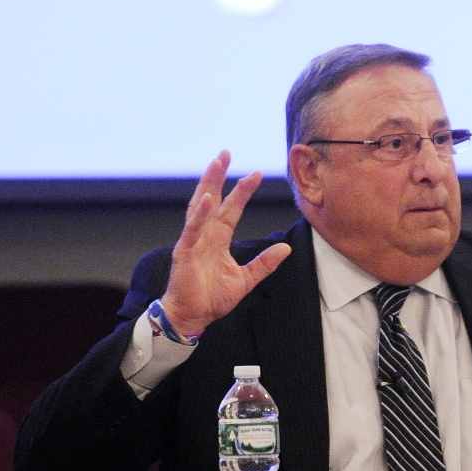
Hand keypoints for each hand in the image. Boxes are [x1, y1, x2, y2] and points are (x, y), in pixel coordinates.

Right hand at [160, 150, 291, 334]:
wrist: (193, 317)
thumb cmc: (212, 298)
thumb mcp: (247, 279)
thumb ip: (265, 263)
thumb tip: (285, 248)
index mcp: (218, 239)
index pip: (231, 209)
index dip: (242, 191)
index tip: (255, 174)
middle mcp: (205, 235)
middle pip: (212, 199)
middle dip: (218, 176)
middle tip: (226, 153)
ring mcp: (193, 242)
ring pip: (200, 207)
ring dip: (207, 185)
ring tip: (215, 165)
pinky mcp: (185, 253)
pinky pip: (193, 230)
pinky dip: (200, 214)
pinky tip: (207, 199)